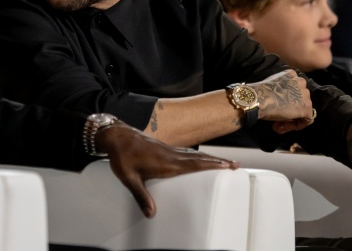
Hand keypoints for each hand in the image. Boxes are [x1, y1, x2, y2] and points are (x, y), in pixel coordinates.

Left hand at [95, 122, 238, 217]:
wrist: (115, 136)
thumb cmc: (121, 157)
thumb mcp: (129, 178)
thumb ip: (141, 196)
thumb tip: (151, 214)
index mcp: (166, 163)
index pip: (194, 164)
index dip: (212, 165)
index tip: (228, 167)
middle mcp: (170, 155)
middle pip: (199, 158)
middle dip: (218, 161)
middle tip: (236, 165)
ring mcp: (168, 150)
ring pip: (194, 155)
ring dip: (210, 158)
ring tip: (224, 162)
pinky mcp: (163, 149)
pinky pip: (185, 153)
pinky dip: (197, 156)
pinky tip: (199, 159)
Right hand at [251, 70, 314, 132]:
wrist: (259, 99)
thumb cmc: (260, 93)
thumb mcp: (272, 85)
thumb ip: (281, 90)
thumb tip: (282, 102)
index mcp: (291, 74)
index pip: (295, 89)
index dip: (287, 101)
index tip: (278, 107)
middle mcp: (301, 82)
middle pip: (301, 99)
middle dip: (290, 110)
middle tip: (277, 118)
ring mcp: (305, 95)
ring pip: (304, 110)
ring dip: (291, 119)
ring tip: (278, 124)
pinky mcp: (307, 107)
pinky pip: (306, 120)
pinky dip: (296, 126)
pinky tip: (282, 127)